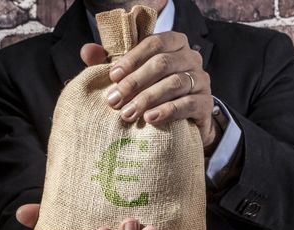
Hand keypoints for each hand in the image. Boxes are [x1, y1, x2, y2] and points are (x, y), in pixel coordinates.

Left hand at [80, 32, 215, 146]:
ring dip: (147, 98)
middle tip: (114, 101)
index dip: (132, 58)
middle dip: (134, 82)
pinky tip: (150, 119)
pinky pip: (187, 104)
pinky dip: (166, 111)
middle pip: (162, 63)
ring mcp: (201, 80)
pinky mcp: (205, 104)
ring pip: (174, 83)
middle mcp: (191, 58)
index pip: (154, 42)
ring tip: (128, 113)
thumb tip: (87, 51)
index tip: (113, 76)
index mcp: (174, 44)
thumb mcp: (133, 76)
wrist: (185, 123)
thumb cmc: (155, 93)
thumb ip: (111, 62)